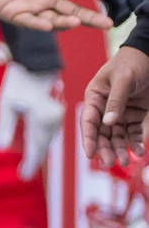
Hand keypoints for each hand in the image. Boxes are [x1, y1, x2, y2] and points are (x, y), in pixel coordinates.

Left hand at [0, 0, 112, 31]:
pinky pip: (30, 21)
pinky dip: (40, 24)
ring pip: (55, 19)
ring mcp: (33, 6)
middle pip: (73, 10)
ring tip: (78, 22)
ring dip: (67, 22)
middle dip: (91, 17)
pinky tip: (49, 25)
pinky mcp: (15, 14)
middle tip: (108, 22)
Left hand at [0, 63, 64, 179]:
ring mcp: (56, 114)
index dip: (30, 165)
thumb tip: (0, 150)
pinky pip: (48, 129)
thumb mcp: (6, 106)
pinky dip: (40, 137)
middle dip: (34, 159)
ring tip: (28, 160)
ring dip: (37, 148)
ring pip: (46, 137)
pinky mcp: (55, 109)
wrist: (37, 62)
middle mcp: (53, 120)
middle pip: (43, 145)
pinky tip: (33, 141)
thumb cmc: (18, 82)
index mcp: (42, 121)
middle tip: (25, 173)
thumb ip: (4, 128)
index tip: (23, 177)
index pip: (36, 149)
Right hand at [82, 45, 148, 165]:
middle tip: (111, 162)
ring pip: (116, 135)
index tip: (91, 154)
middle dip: (106, 148)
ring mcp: (119, 112)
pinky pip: (132, 132)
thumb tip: (108, 123)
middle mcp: (104, 107)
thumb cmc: (131, 64)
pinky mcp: (133, 114)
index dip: (88, 138)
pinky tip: (139, 151)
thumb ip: (116, 101)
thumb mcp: (123, 80)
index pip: (88, 121)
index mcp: (94, 97)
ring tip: (125, 161)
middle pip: (101, 132)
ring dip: (120, 148)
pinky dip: (134, 142)